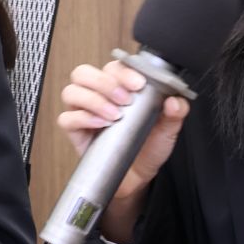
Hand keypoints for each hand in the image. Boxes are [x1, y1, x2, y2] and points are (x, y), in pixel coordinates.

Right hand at [56, 61, 189, 240]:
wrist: (138, 177)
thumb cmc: (149, 148)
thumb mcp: (168, 129)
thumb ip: (176, 113)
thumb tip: (174, 101)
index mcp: (120, 87)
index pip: (113, 67)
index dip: (123, 71)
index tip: (138, 84)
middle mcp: (98, 96)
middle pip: (84, 73)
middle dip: (104, 82)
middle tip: (124, 99)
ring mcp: (84, 112)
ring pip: (71, 91)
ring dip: (93, 99)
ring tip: (114, 115)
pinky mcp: (75, 132)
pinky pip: (66, 119)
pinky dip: (82, 118)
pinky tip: (101, 125)